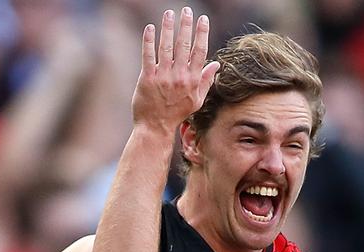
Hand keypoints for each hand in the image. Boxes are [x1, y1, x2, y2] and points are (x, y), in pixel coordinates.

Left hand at [132, 7, 219, 133]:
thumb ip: (206, 81)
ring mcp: (163, 77)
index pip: (200, 52)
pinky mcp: (147, 78)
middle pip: (184, 45)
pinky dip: (149, 41)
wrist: (156, 127)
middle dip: (186, 25)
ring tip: (169, 13)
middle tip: (186, 10)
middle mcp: (179, 77)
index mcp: (193, 80)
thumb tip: (216, 65)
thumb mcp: (197, 100)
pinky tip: (150, 28)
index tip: (203, 19)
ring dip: (168, 28)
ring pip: (166, 47)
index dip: (202, 34)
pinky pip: (148, 56)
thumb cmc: (177, 114)